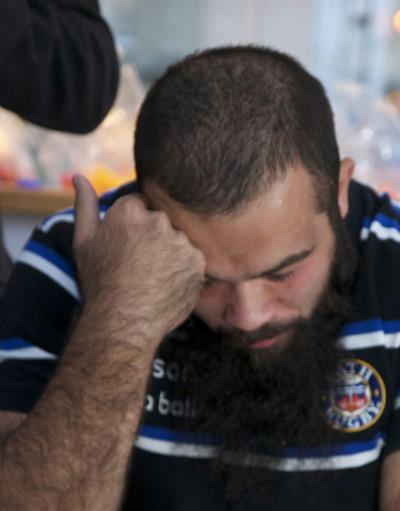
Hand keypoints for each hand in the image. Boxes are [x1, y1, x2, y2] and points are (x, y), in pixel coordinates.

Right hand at [73, 175, 205, 342]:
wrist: (123, 322)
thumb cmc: (100, 283)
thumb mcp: (84, 242)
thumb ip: (85, 206)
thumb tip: (79, 176)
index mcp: (130, 211)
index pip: (140, 205)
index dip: (134, 227)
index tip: (128, 248)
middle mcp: (158, 221)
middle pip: (162, 221)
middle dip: (154, 239)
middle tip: (141, 266)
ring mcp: (181, 242)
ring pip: (179, 241)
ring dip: (171, 254)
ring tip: (154, 278)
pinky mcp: (198, 263)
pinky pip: (193, 260)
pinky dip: (184, 271)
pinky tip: (167, 285)